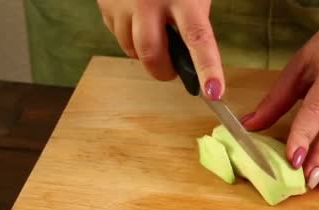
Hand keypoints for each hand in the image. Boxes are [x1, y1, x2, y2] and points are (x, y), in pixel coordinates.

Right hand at [96, 0, 224, 99]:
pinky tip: (136, 17)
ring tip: (153, 31)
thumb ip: (194, 18)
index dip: (207, 68)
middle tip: (172, 70)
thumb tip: (191, 55)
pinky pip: (117, 34)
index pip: (198, 38)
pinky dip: (128, 35)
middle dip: (162, 71)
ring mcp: (123, 4)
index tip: (214, 92)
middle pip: (151, 55)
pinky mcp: (105, 5)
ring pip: (131, 49)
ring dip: (144, 52)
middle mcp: (149, 2)